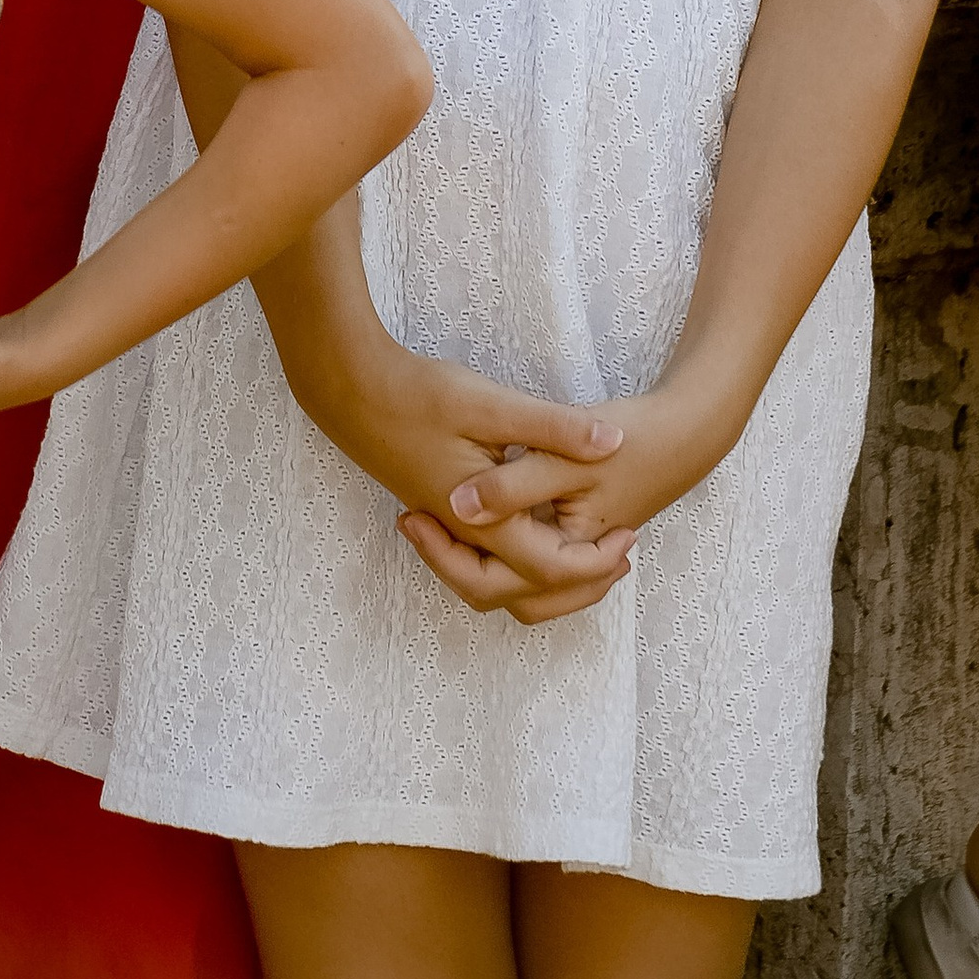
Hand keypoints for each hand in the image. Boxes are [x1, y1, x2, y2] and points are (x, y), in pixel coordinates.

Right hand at [286, 333, 638, 616]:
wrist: (349, 387)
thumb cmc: (418, 394)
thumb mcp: (493, 405)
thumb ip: (554, 428)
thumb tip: (615, 443)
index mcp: (482, 519)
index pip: (549, 568)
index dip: (596, 562)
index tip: (629, 534)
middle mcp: (462, 533)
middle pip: (524, 591)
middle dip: (577, 584)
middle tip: (618, 555)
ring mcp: (446, 525)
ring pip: (499, 578)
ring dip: (545, 573)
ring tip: (587, 548)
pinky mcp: (437, 509)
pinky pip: (482, 554)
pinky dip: (517, 555)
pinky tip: (536, 520)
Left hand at [409, 383, 730, 625]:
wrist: (691, 428)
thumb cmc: (634, 437)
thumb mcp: (563, 457)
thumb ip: (512, 486)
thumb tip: (456, 508)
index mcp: (561, 553)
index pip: (489, 583)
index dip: (442, 556)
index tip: (411, 515)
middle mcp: (568, 563)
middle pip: (498, 593)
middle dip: (453, 566)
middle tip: (415, 521)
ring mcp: (576, 550)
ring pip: (515, 581)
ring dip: (476, 559)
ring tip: (438, 519)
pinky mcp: (578, 531)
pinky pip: (531, 556)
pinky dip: (501, 544)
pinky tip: (481, 505)